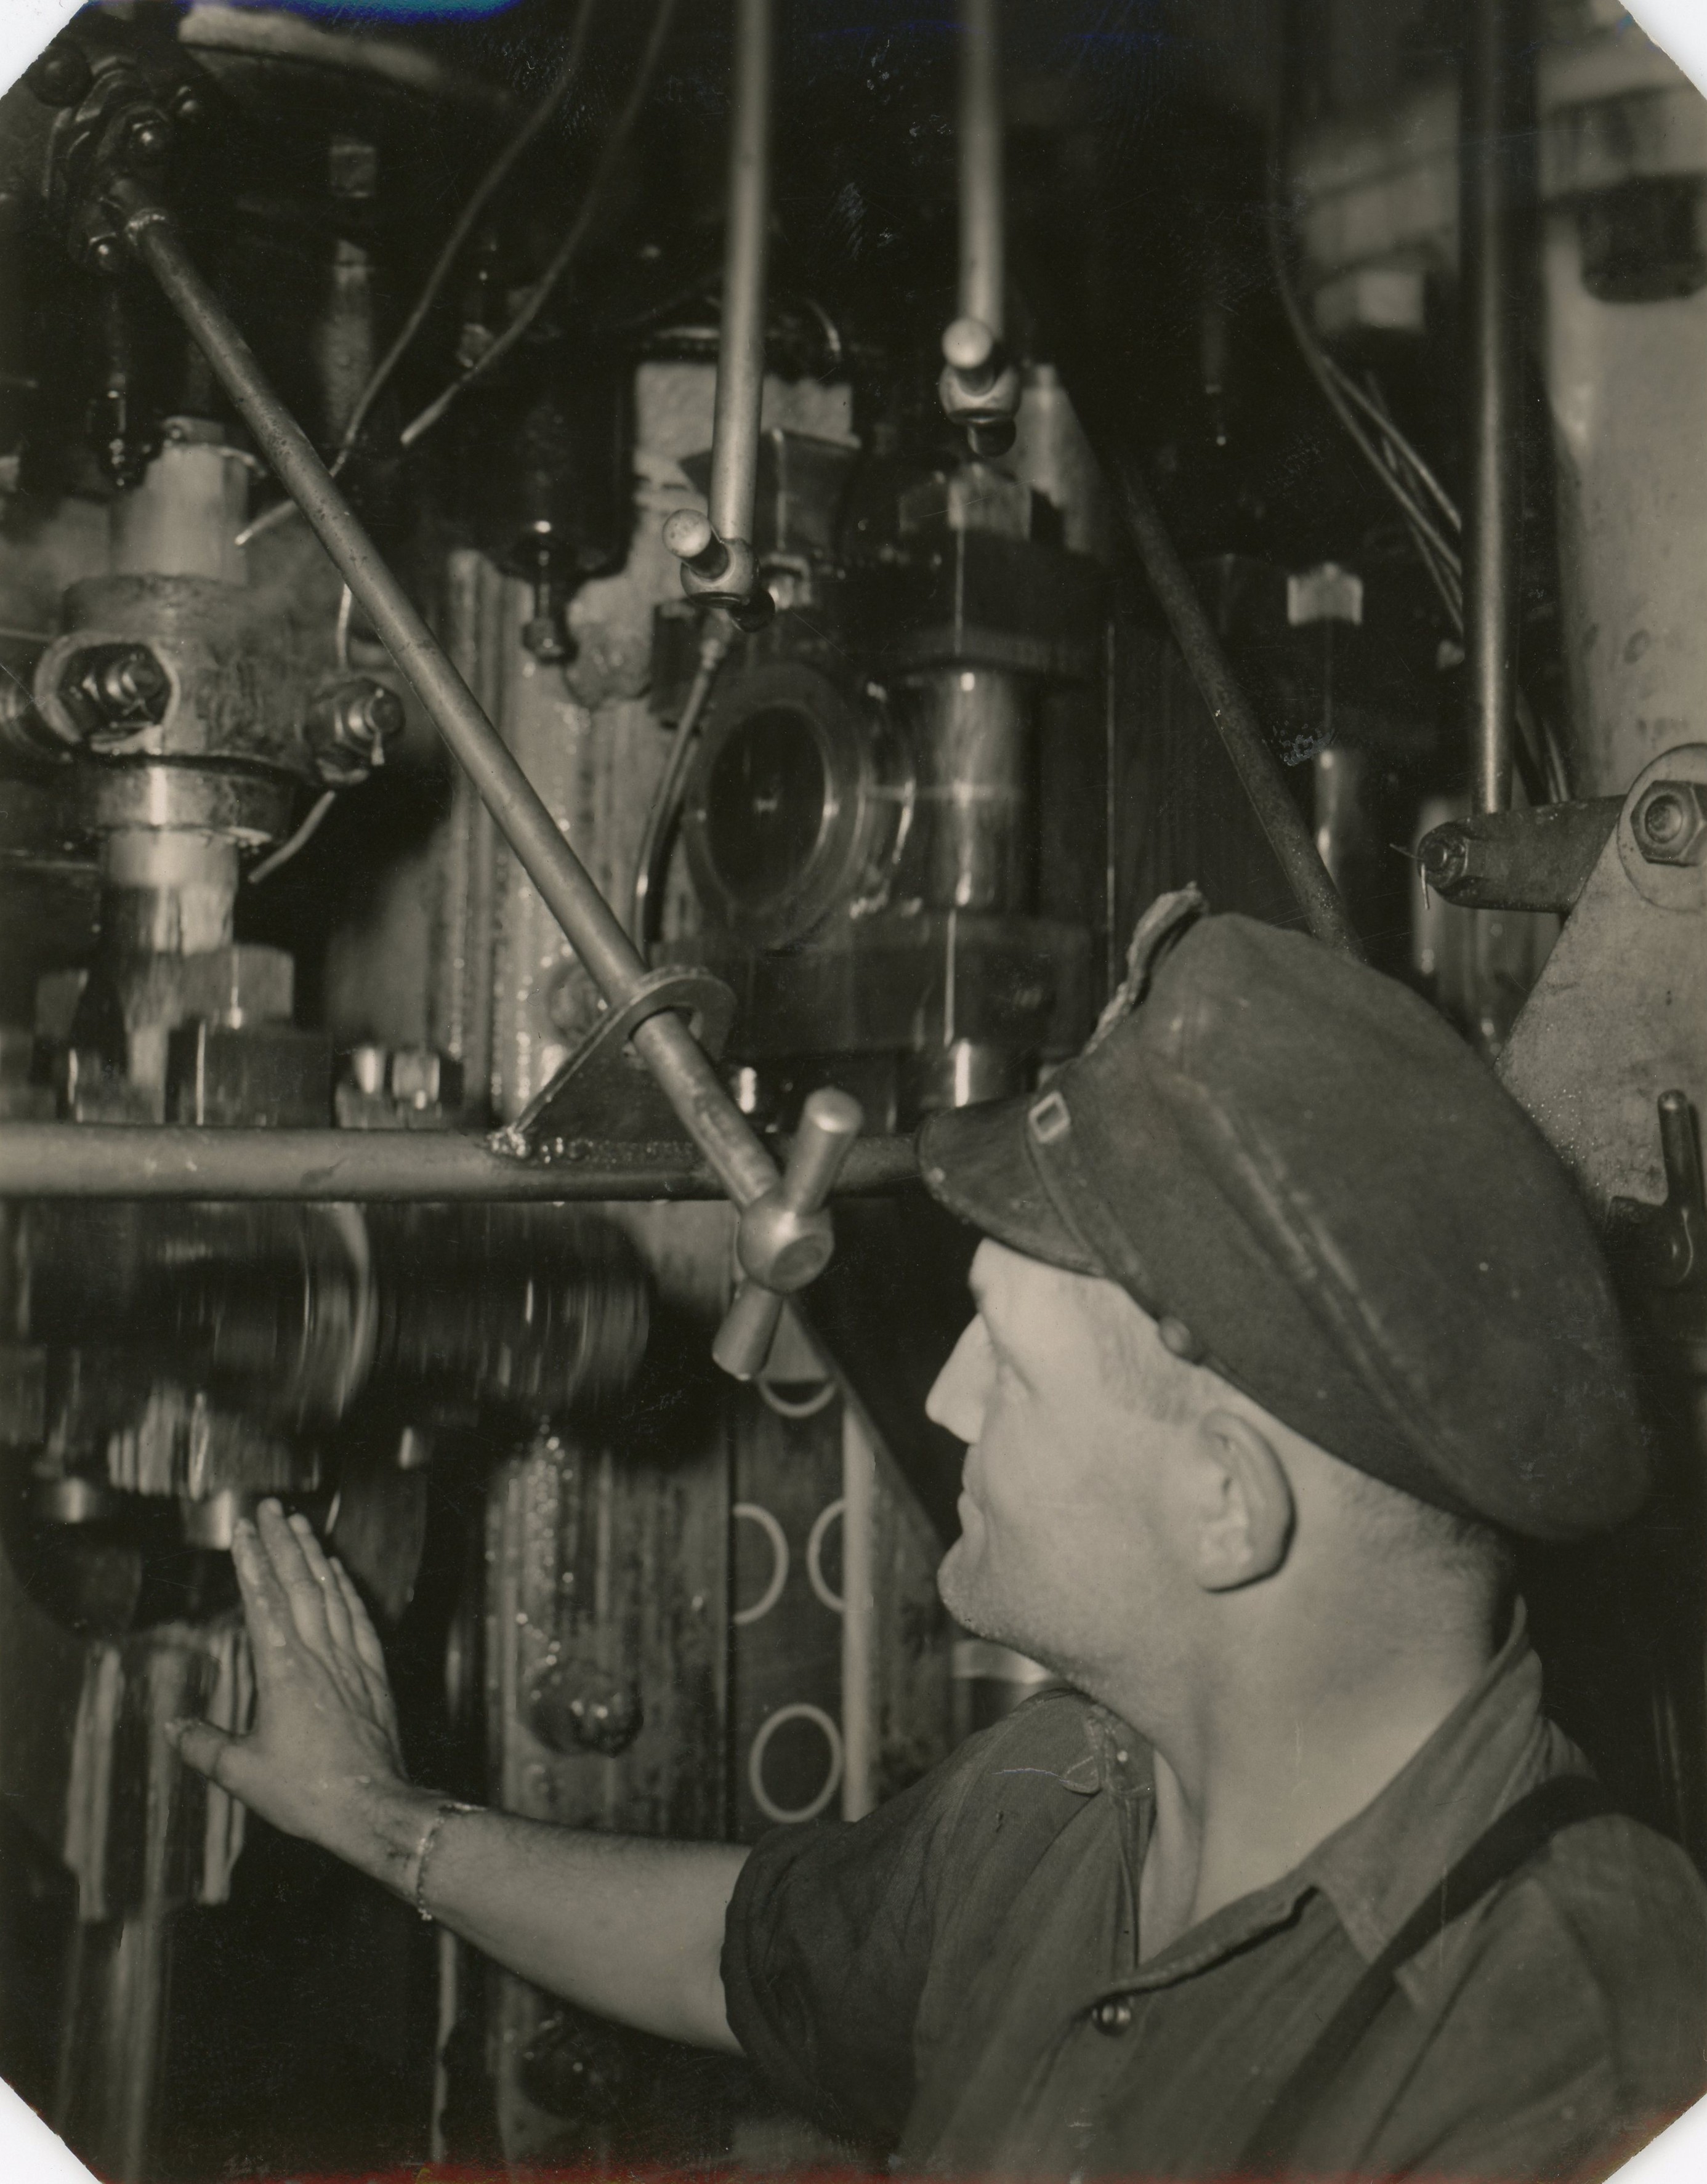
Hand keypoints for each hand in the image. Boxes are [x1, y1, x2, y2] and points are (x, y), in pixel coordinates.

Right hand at [168, 1499, 415, 1866]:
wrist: (371, 1805)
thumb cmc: (307, 1791)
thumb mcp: (241, 1773)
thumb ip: (204, 1745)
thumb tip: (173, 1727)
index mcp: (282, 1671)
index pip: (263, 1601)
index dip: (252, 1561)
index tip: (243, 1528)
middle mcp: (318, 1655)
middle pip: (298, 1584)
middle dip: (283, 1542)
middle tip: (271, 1508)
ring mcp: (349, 1661)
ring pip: (330, 1594)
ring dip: (314, 1556)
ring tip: (301, 1525)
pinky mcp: (373, 1675)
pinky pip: (358, 1619)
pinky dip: (346, 1590)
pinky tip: (338, 1573)